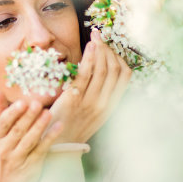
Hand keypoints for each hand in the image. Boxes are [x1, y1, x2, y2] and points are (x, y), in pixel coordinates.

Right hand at [0, 91, 62, 181]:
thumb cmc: (3, 153)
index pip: (3, 123)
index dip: (13, 112)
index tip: (22, 102)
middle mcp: (4, 149)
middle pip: (17, 131)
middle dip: (28, 117)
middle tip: (37, 103)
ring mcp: (18, 158)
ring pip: (29, 140)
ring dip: (39, 126)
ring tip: (48, 113)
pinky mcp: (32, 165)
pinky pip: (41, 149)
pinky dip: (50, 137)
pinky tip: (58, 126)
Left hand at [49, 28, 131, 143]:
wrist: (57, 147)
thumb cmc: (73, 126)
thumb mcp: (94, 114)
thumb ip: (101, 95)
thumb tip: (102, 73)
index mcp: (111, 106)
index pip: (125, 76)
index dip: (119, 57)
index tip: (110, 47)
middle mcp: (104, 104)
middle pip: (114, 69)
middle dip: (108, 48)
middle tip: (99, 35)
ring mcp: (90, 102)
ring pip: (102, 69)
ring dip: (100, 49)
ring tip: (95, 36)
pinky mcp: (74, 99)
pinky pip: (85, 74)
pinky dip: (89, 57)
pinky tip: (89, 46)